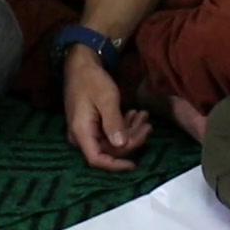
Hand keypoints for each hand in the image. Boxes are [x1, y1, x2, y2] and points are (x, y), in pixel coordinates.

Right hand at [60, 48, 150, 171]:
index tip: (134, 165)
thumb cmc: (91, 79)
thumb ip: (113, 122)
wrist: (80, 64)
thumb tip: (121, 144)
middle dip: (131, 140)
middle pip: (109, 151)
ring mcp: (86, 131)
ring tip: (144, 116)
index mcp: (81, 132)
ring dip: (131, 131)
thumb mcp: (106, 98)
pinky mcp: (92, 125)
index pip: (97, 159)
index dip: (116, 165)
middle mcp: (81, 136)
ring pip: (112, 142)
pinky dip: (124, 126)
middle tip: (148, 125)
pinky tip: (135, 114)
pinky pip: (109, 133)